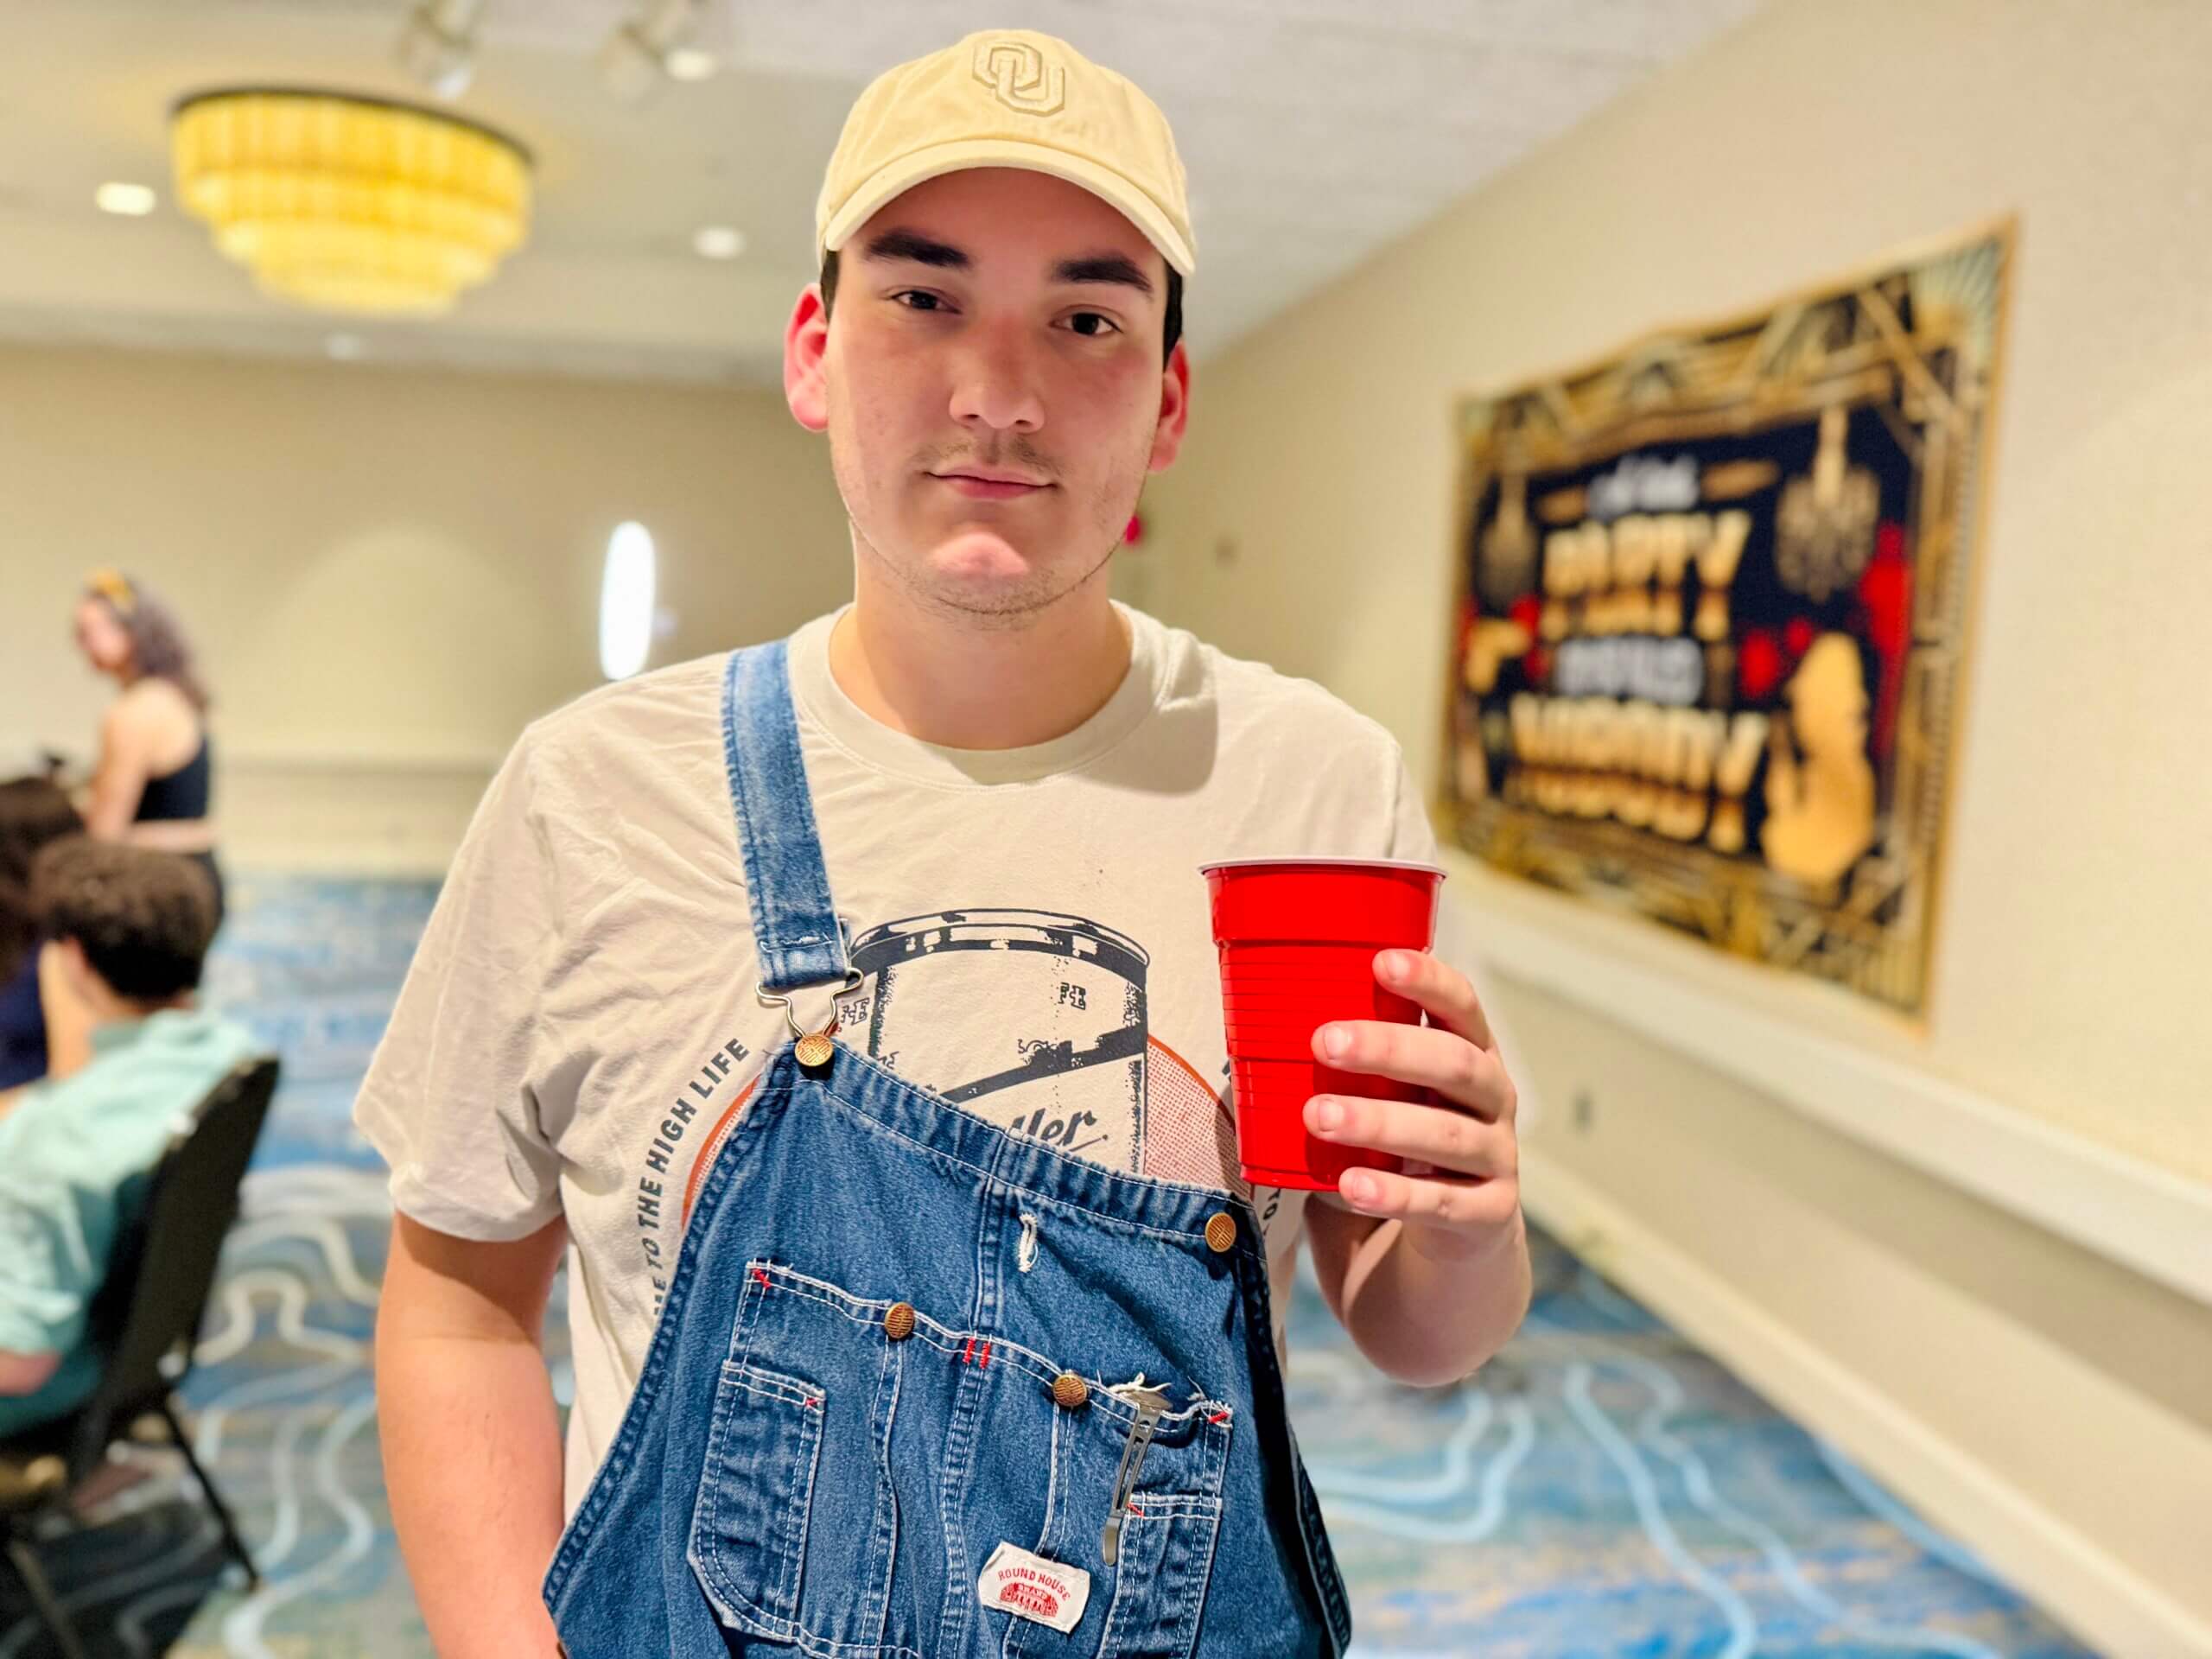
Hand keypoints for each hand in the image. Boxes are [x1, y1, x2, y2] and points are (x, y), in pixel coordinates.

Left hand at [1304, 949, 1520, 1262]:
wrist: (1439, 1259)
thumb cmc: (1392, 1158)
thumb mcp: (1375, 1105)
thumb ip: (1340, 1076)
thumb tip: (1248, 1033)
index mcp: (1468, 1057)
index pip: (1462, 1007)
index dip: (1430, 982)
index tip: (1382, 962)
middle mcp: (1492, 1102)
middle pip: (1455, 1065)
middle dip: (1389, 1049)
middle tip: (1324, 1042)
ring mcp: (1497, 1160)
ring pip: (1446, 1135)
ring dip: (1380, 1122)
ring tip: (1320, 1117)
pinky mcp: (1488, 1218)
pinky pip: (1442, 1204)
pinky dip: (1394, 1195)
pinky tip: (1349, 1187)